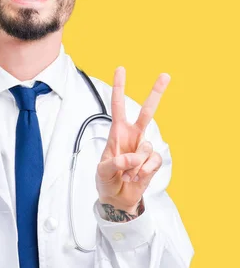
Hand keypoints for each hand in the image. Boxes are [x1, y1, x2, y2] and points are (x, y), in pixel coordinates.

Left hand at [96, 67, 170, 214]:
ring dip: (134, 164)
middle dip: (156, 94)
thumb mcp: (102, 172)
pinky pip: (153, 162)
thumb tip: (131, 158)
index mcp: (117, 133)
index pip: (117, 106)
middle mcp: (133, 136)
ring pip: (146, 147)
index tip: (121, 69)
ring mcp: (144, 148)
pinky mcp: (153, 162)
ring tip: (125, 174)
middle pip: (146, 112)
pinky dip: (143, 171)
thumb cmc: (106, 180)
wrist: (117, 198)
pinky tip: (135, 177)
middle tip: (165, 74)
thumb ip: (114, 163)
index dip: (119, 88)